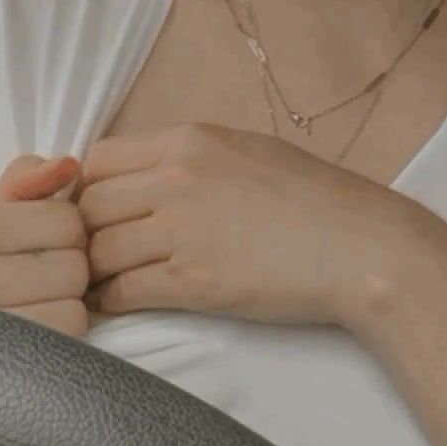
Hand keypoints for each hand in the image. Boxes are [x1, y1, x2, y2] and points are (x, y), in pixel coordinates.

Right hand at [0, 154, 90, 336]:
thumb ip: (26, 184)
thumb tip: (70, 165)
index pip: (65, 219)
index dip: (65, 235)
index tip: (38, 249)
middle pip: (74, 263)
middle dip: (67, 273)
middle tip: (38, 284)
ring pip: (75, 303)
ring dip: (66, 307)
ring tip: (35, 308)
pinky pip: (66, 337)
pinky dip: (62, 337)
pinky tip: (36, 335)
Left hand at [74, 121, 399, 327]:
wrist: (360, 247)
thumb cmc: (316, 200)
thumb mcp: (249, 151)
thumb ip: (194, 159)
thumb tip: (149, 176)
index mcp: (190, 142)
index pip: (99, 159)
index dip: (89, 188)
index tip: (100, 211)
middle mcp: (177, 179)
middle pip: (89, 206)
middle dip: (85, 233)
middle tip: (95, 253)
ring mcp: (182, 231)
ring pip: (98, 251)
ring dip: (96, 271)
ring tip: (103, 284)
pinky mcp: (193, 283)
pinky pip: (122, 291)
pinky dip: (112, 301)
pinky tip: (121, 303)